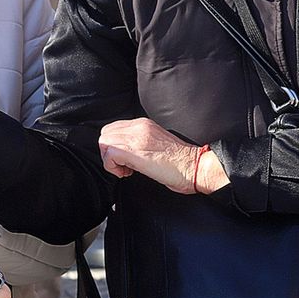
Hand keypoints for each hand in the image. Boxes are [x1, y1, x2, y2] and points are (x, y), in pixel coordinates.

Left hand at [99, 117, 220, 193]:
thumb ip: (141, 141)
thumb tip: (126, 152)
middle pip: (105, 134)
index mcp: (144, 124)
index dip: (115, 146)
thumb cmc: (180, 162)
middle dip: (109, 153)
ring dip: (111, 160)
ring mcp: (136, 137)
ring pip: (104, 143)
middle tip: (124, 166)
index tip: (126, 160)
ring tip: (126, 170)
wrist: (194, 166)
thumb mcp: (157, 143)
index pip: (114, 128)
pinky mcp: (134, 151)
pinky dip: (113, 167)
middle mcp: (138, 126)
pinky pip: (108, 155)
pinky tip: (128, 173)